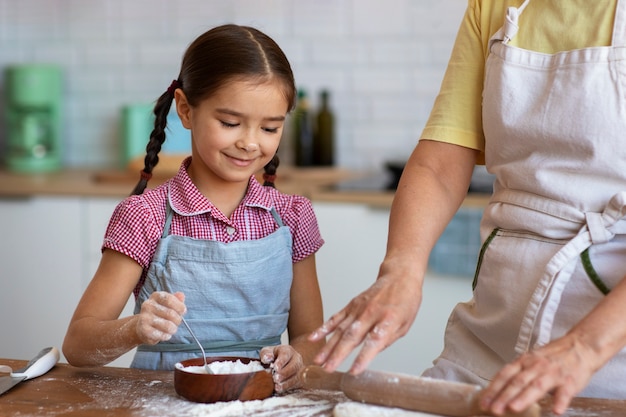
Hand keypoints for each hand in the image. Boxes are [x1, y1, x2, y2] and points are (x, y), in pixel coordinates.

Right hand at [135, 291, 185, 344]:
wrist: (143, 328)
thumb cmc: (160, 314)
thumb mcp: (168, 304)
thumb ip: (176, 299)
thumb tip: (181, 295)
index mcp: (155, 296)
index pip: (169, 299)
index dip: (179, 306)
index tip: (183, 311)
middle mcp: (148, 305)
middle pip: (170, 313)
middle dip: (178, 320)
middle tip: (176, 323)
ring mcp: (144, 317)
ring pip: (167, 325)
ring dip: (173, 329)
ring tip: (172, 329)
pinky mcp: (143, 329)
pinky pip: (161, 334)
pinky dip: (166, 336)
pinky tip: (165, 334)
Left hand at [260, 345, 304, 392]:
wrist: (284, 361)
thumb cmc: (274, 356)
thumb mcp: (267, 352)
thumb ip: (265, 354)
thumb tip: (267, 358)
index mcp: (288, 350)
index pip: (285, 355)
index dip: (281, 362)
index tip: (275, 368)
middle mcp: (296, 359)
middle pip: (294, 366)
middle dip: (285, 373)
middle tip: (276, 379)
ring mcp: (299, 370)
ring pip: (296, 376)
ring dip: (287, 383)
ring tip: (277, 387)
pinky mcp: (299, 379)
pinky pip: (296, 384)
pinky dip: (288, 388)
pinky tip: (280, 390)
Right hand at [308, 272, 421, 373]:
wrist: (399, 277)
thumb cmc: (405, 302)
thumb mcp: (405, 325)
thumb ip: (387, 340)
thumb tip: (370, 352)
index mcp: (389, 320)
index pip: (374, 341)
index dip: (363, 357)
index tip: (354, 371)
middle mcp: (371, 313)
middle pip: (352, 336)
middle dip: (338, 354)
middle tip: (328, 369)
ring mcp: (359, 308)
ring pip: (340, 329)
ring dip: (328, 346)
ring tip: (318, 360)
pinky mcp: (351, 305)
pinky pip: (335, 318)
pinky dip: (323, 328)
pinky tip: (313, 338)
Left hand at [480, 335, 595, 415]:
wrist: (581, 346)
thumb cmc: (553, 357)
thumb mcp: (531, 361)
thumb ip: (518, 374)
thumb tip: (499, 391)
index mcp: (524, 361)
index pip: (505, 375)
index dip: (493, 389)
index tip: (483, 402)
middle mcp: (536, 366)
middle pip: (517, 382)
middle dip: (504, 396)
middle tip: (494, 409)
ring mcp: (553, 373)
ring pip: (536, 386)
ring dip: (524, 398)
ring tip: (514, 408)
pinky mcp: (570, 381)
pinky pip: (565, 392)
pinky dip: (560, 401)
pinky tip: (556, 411)